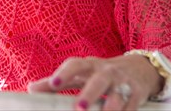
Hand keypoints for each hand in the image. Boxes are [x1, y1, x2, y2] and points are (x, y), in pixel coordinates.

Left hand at [27, 54, 162, 110]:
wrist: (139, 68)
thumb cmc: (101, 73)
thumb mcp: (81, 74)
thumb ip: (58, 82)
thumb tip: (31, 89)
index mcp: (90, 65)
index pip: (75, 64)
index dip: (64, 73)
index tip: (52, 84)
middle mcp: (107, 71)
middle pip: (99, 80)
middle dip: (90, 93)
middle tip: (79, 108)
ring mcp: (124, 82)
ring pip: (119, 94)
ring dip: (111, 107)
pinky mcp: (138, 93)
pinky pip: (131, 105)